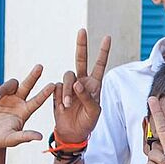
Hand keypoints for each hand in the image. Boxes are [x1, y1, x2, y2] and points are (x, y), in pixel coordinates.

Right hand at [0, 65, 54, 148]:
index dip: (45, 93)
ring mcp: (7, 98)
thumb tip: (40, 137)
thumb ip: (25, 136)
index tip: (53, 85)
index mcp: (25, 111)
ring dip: (2, 90)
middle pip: (28, 85)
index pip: (37, 100)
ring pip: (9, 85)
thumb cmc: (3, 140)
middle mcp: (18, 102)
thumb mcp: (13, 139)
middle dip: (33, 76)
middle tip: (40, 66)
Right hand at [53, 28, 110, 143]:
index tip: (107, 37)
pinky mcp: (58, 91)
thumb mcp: (94, 112)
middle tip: (82, 30)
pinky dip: (61, 96)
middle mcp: (82, 82)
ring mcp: (70, 86)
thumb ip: (88, 98)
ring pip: (67, 76)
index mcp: (95, 85)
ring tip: (69, 105)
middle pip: (80, 60)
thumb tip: (78, 84)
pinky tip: (63, 107)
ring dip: (68, 90)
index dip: (103, 52)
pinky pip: (57, 87)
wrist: (72, 133)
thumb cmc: (88, 122)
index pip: (99, 65)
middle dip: (82, 45)